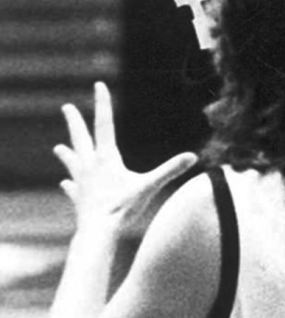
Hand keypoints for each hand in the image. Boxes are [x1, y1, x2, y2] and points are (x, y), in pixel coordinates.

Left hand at [54, 83, 198, 236]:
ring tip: (58, 147)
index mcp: (107, 158)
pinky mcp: (79, 199)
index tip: (98, 85)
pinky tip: (65, 183)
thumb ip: (170, 170)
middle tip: (66, 107)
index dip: (103, 103)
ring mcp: (82, 183)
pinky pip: (72, 188)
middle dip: (74, 121)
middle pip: (80, 138)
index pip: (105, 124)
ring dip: (66, 153)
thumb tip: (193, 157)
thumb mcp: (150, 187)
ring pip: (72, 162)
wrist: (98, 233)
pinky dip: (69, 183)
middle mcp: (90, 166)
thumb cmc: (123, 209)